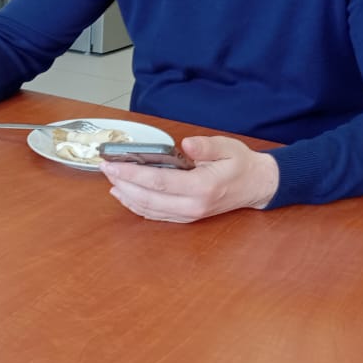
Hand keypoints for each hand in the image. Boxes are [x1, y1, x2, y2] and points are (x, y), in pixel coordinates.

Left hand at [98, 135, 278, 222]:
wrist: (256, 186)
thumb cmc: (241, 164)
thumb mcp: (228, 147)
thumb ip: (206, 146)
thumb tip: (185, 144)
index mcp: (202, 187)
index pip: (159, 182)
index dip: (132, 174)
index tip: (113, 164)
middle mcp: (193, 206)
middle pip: (148, 198)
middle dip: (122, 183)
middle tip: (106, 168)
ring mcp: (189, 215)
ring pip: (148, 210)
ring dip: (126, 195)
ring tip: (111, 179)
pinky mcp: (186, 217)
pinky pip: (155, 215)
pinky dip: (136, 205)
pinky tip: (124, 194)